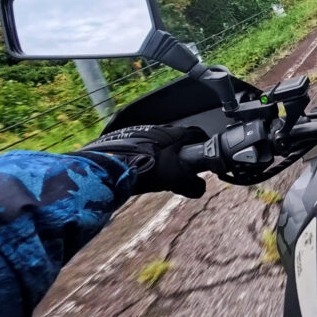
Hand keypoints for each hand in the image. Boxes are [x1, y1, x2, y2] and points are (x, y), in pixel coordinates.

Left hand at [78, 125, 208, 197]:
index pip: (196, 133)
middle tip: (183, 165)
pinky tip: (144, 167)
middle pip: (177, 137)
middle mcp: (160, 127)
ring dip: (163, 152)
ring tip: (161, 169)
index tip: (204, 153)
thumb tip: (201, 188)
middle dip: (182, 149)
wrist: (112, 163)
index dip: (202, 143)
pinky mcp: (127, 137)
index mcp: (175, 133)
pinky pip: (143, 145)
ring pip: (159, 141)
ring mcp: (142, 131)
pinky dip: (147, 154)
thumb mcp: (175, 178)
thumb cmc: (147, 167)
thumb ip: (191, 184)